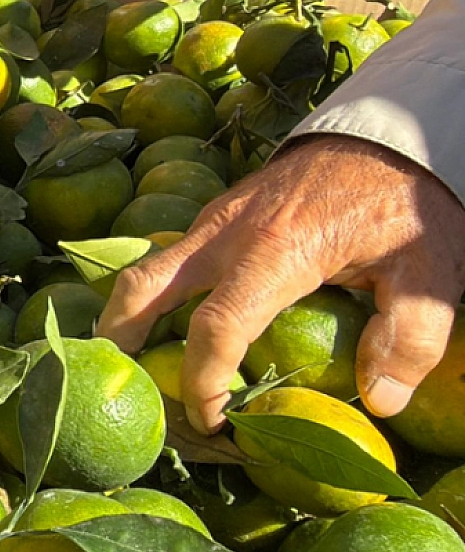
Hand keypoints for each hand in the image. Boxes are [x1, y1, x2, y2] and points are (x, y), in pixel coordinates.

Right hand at [98, 135, 464, 434]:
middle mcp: (227, 233)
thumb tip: (380, 401)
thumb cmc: (408, 203)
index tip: (213, 421)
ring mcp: (216, 218)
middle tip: (119, 384)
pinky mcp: (219, 212)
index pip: (216, 327)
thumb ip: (411, 337)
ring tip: (137, 365)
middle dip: (121, 339)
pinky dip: (156, 295)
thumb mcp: (431, 271)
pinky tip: (173, 325)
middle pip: (144, 287)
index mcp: (276, 253)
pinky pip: (172, 256)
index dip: (204, 382)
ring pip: (148, 268)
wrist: (391, 131)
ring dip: (131, 316)